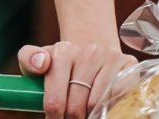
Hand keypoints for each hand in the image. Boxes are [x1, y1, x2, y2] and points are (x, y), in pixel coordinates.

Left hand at [18, 41, 135, 118]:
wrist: (92, 46)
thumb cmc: (62, 62)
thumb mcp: (39, 58)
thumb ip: (28, 58)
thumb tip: (41, 64)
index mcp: (62, 52)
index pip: (55, 99)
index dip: (54, 117)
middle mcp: (89, 52)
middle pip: (77, 106)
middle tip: (70, 118)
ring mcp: (111, 58)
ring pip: (98, 105)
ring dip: (91, 115)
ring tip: (85, 114)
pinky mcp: (130, 66)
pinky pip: (119, 99)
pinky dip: (110, 108)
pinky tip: (102, 107)